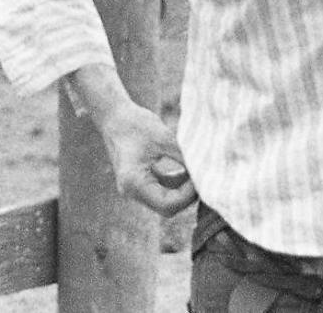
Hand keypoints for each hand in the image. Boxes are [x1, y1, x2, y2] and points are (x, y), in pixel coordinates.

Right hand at [98, 101, 197, 216]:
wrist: (113, 114)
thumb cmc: (136, 123)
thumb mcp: (164, 138)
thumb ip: (185, 157)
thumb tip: (209, 170)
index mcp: (133, 182)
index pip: (167, 204)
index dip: (188, 195)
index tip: (200, 176)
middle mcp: (131, 190)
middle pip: (167, 207)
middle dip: (187, 195)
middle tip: (202, 176)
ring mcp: (134, 188)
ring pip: (166, 201)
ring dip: (183, 190)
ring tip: (196, 171)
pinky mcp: (139, 181)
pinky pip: (162, 190)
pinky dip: (176, 183)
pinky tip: (186, 168)